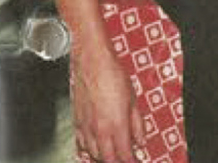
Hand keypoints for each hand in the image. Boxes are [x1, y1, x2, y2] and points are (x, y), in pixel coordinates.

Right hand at [70, 46, 144, 162]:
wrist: (92, 64)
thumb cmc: (113, 77)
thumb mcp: (133, 100)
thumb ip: (137, 124)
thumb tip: (141, 141)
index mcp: (116, 125)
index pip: (124, 154)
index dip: (131, 161)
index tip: (137, 161)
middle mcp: (99, 130)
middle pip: (107, 158)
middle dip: (118, 162)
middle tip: (127, 160)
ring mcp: (85, 128)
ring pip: (93, 154)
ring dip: (104, 158)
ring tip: (114, 156)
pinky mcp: (76, 122)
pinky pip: (80, 144)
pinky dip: (89, 151)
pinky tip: (95, 149)